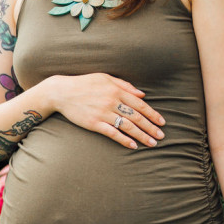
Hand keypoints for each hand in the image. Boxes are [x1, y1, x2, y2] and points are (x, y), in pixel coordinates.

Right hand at [47, 73, 164, 148]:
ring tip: (152, 143)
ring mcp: (103, 113)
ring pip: (127, 126)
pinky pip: (112, 133)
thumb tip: (142, 94)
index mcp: (116, 90)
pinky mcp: (93, 123)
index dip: (152, 114)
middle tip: (161, 136)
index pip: (140, 104)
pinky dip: (124, 140)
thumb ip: (125, 85)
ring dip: (142, 136)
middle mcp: (112, 101)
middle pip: (136, 117)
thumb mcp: (105, 78)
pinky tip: (133, 146)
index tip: (162, 122)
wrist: (61, 92)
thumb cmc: (84, 83)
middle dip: (151, 128)